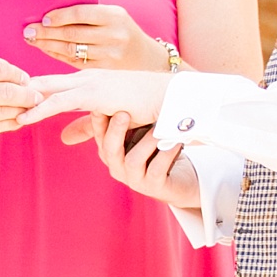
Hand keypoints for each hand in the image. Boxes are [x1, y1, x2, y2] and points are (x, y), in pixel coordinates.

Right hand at [0, 55, 40, 149]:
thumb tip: (10, 76)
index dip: (17, 74)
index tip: (25, 79)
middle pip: (6, 91)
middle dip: (27, 94)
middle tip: (38, 96)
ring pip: (2, 111)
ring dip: (21, 110)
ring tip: (30, 108)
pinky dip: (8, 124)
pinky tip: (16, 121)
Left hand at [20, 66, 167, 130]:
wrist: (170, 97)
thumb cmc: (145, 107)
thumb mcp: (107, 119)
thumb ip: (84, 127)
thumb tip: (63, 138)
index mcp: (84, 80)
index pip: (46, 84)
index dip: (22, 91)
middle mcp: (82, 77)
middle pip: (38, 82)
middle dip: (13, 92)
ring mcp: (87, 82)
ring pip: (43, 89)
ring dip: (19, 101)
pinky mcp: (93, 93)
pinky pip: (59, 102)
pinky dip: (38, 109)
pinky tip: (22, 118)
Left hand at [23, 1, 167, 72]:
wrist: (150, 60)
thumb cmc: (125, 33)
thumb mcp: (117, 17)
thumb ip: (92, 14)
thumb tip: (55, 13)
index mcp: (115, 16)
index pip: (82, 13)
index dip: (61, 16)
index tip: (44, 18)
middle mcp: (114, 35)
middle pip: (73, 33)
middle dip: (47, 32)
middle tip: (28, 31)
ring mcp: (110, 56)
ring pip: (72, 50)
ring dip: (48, 45)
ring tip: (33, 41)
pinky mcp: (104, 72)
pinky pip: (75, 64)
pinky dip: (58, 56)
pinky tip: (47, 51)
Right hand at [74, 112, 202, 213]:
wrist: (177, 179)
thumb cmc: (154, 150)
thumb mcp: (136, 131)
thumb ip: (122, 115)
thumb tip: (103, 88)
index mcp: (110, 153)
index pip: (99, 135)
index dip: (98, 121)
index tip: (100, 103)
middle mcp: (118, 168)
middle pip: (109, 150)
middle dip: (115, 131)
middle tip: (123, 113)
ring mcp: (135, 180)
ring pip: (133, 161)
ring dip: (146, 141)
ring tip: (158, 128)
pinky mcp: (154, 187)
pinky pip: (156, 170)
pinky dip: (165, 154)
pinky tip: (175, 142)